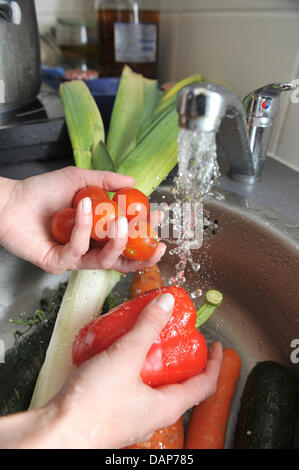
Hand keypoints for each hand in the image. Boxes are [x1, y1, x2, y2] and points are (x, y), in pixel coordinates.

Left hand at [0, 167, 165, 273]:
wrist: (10, 201)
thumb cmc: (42, 192)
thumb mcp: (79, 180)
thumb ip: (106, 181)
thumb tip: (133, 181)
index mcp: (97, 235)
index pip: (126, 242)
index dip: (145, 237)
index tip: (159, 221)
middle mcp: (88, 250)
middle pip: (121, 260)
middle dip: (142, 254)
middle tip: (155, 241)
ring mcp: (74, 259)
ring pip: (104, 260)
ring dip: (117, 242)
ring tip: (122, 221)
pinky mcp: (58, 263)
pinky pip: (77, 250)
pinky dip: (84, 228)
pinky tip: (84, 207)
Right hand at [43, 293, 222, 448]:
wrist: (55, 433)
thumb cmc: (93, 405)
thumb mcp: (126, 356)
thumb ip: (147, 327)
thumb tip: (167, 303)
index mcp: (167, 407)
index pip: (204, 385)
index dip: (214, 363)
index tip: (217, 346)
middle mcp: (153, 416)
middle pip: (179, 386)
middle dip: (181, 360)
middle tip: (177, 338)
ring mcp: (133, 418)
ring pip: (154, 388)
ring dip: (156, 364)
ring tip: (145, 342)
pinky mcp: (113, 415)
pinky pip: (133, 391)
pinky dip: (133, 372)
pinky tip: (117, 357)